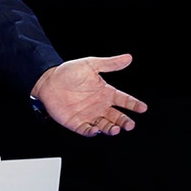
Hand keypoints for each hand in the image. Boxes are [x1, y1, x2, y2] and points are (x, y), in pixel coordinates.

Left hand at [32, 54, 146, 136]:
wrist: (48, 80)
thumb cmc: (69, 72)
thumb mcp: (91, 64)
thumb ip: (110, 63)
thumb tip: (128, 58)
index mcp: (105, 92)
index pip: (124, 100)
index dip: (134, 104)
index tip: (143, 108)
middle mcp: (99, 105)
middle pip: (117, 117)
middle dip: (124, 122)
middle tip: (130, 125)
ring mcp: (89, 115)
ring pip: (105, 126)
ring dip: (111, 129)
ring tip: (116, 129)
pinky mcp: (77, 123)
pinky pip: (87, 130)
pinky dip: (92, 132)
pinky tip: (96, 130)